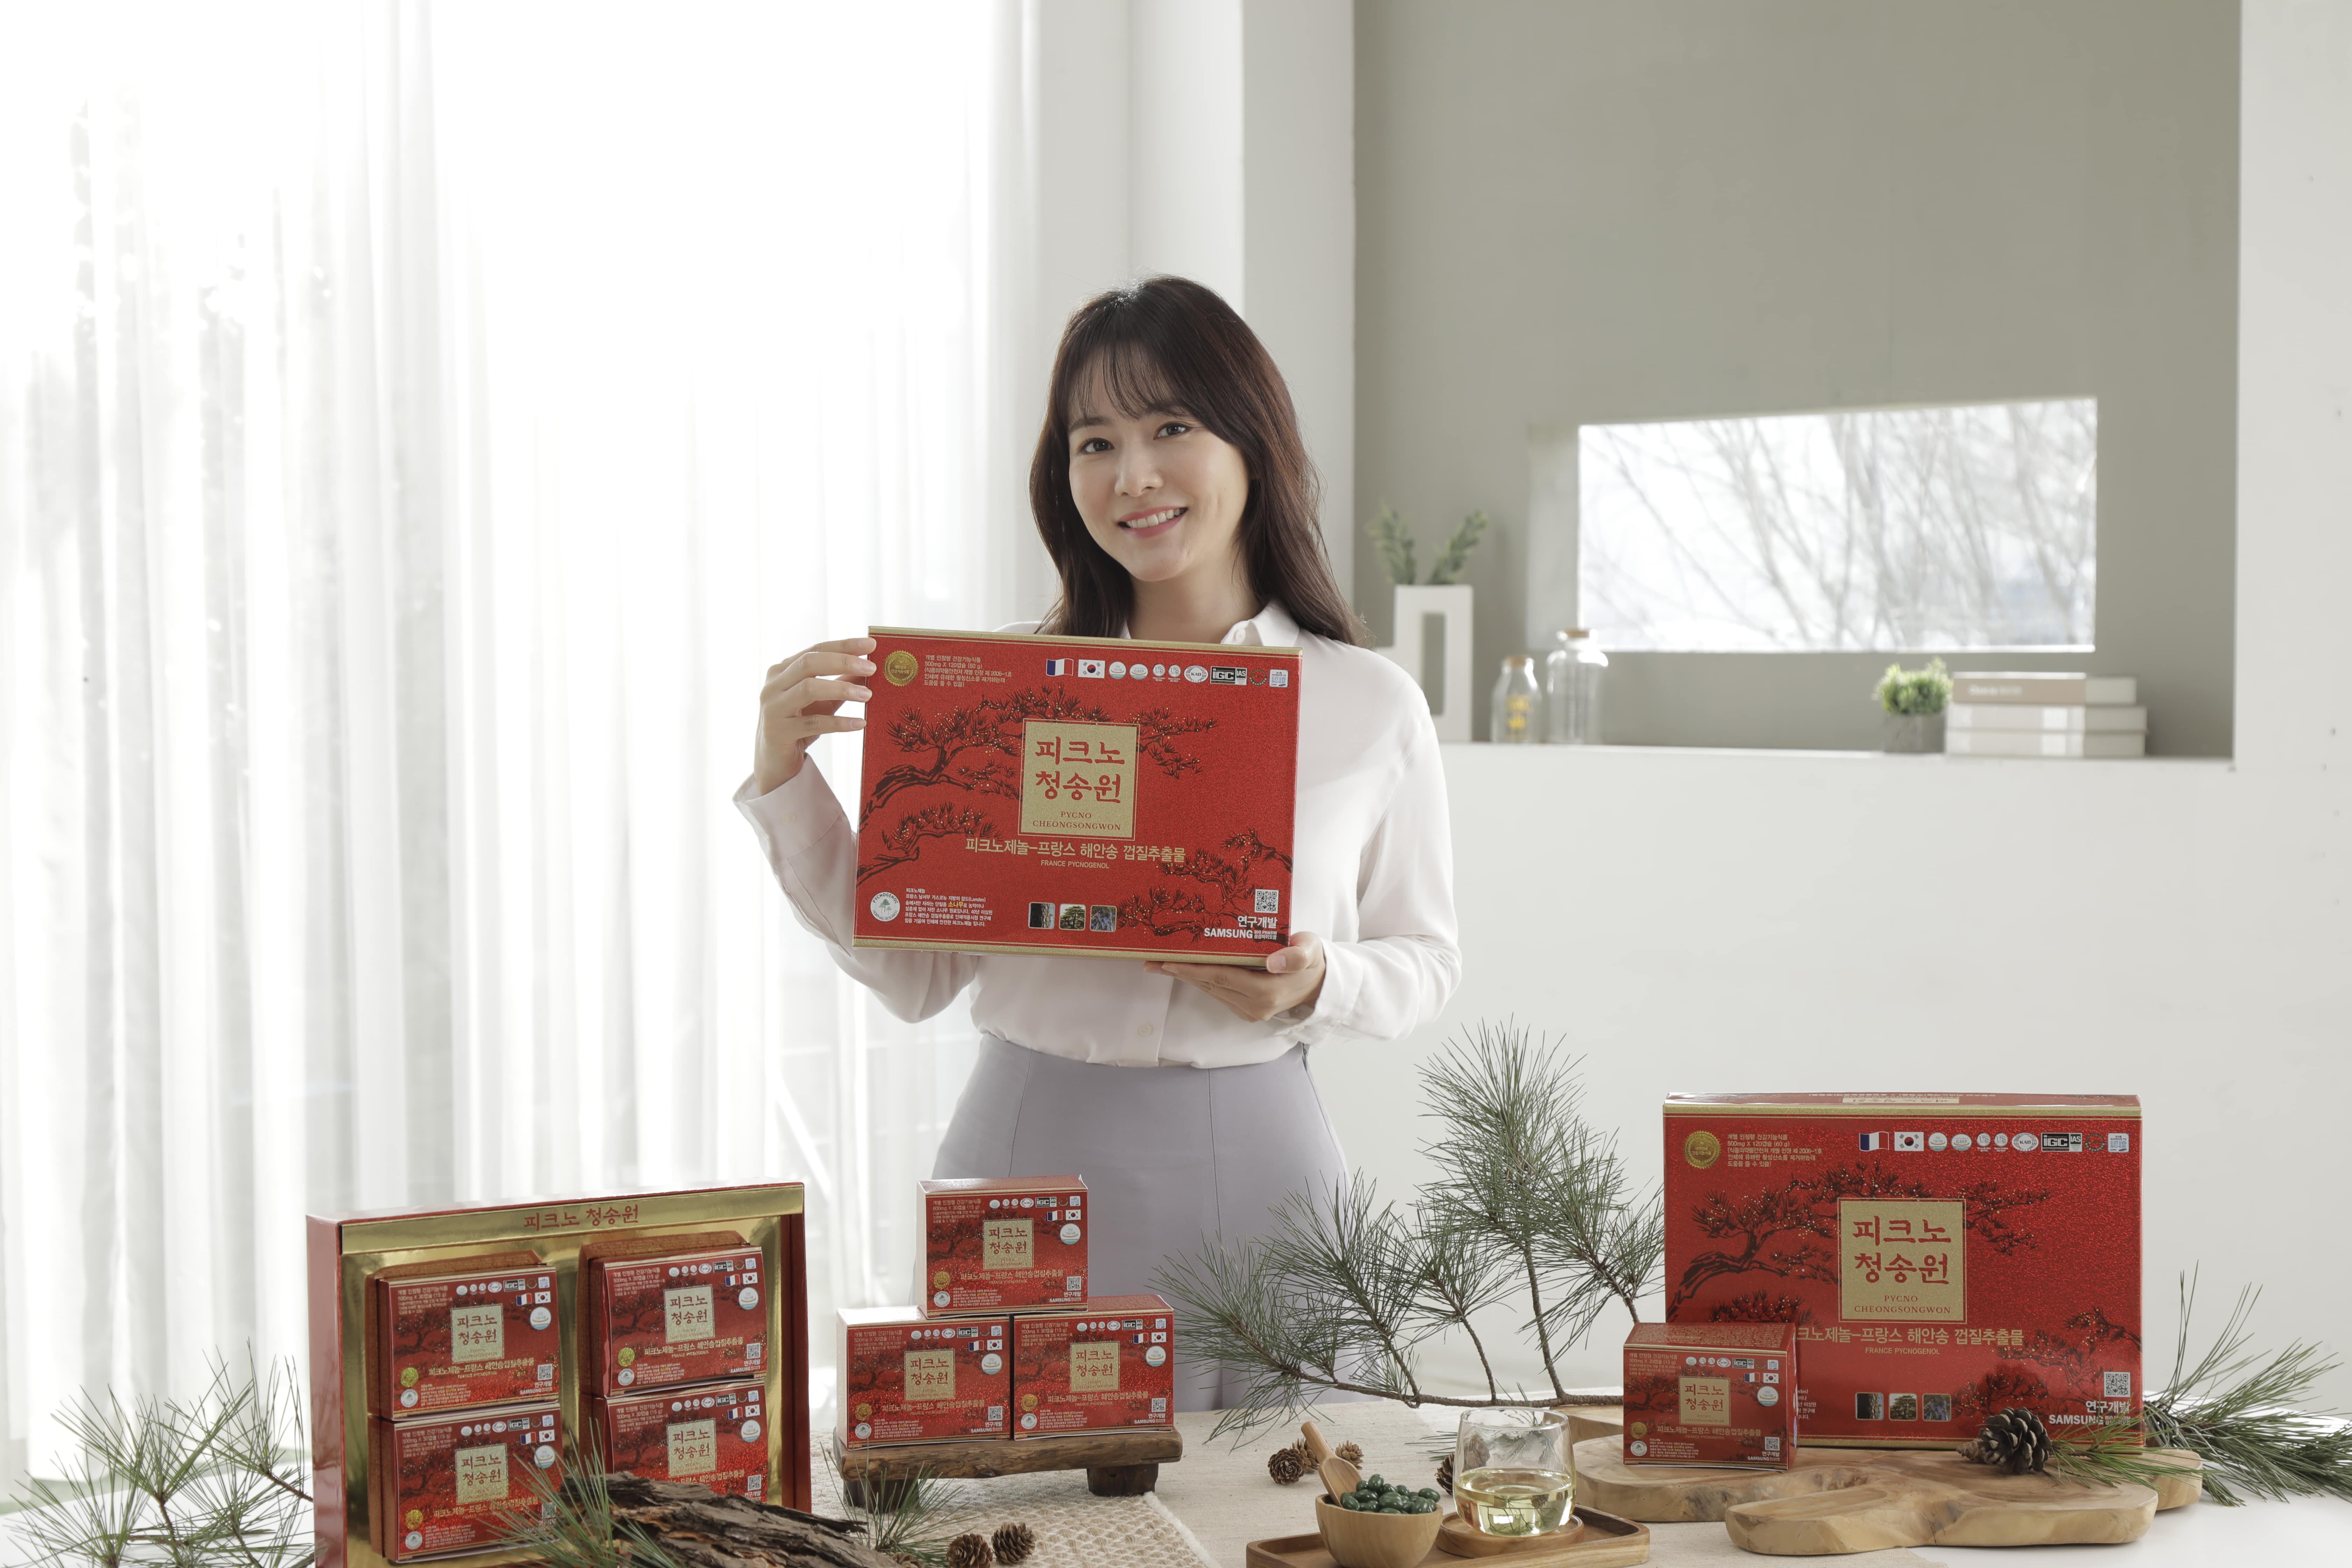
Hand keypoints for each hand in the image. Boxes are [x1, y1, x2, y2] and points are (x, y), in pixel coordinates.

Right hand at [754, 637, 876, 794]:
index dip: (844, 645)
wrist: (773, 761)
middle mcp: (774, 685)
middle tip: (872, 668)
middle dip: (843, 661)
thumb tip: (868, 669)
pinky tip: (860, 724)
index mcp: (782, 671)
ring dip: (842, 689)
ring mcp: (773, 708)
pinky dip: (839, 722)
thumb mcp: (822, 701)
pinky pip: (813, 723)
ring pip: (809, 688)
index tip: (871, 644)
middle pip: (809, 663)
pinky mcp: (779, 732)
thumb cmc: (798, 725)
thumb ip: (840, 683)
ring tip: (868, 696)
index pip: (815, 649)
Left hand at [1147, 932, 1325, 1023]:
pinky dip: (1202, 981)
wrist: (1320, 982)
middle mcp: (1255, 1007)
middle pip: (1211, 985)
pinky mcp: (1247, 1012)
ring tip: (1161, 964)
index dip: (1194, 969)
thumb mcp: (1311, 950)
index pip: (1222, 977)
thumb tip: (1273, 961)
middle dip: (1180, 973)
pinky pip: (1219, 993)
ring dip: (1187, 978)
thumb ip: (1296, 954)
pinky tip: (1187, 970)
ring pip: (1212, 990)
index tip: (1168, 962)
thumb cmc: (1312, 959)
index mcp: (1267, 992)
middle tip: (1151, 961)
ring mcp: (1250, 1012)